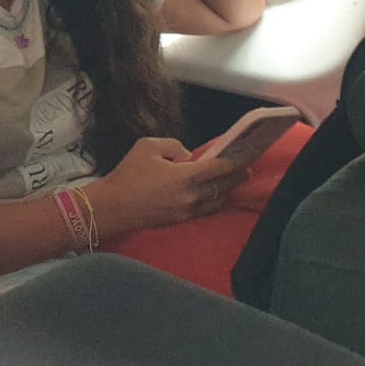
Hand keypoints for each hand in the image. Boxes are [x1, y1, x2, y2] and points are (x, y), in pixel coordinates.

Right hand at [86, 136, 244, 237]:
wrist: (112, 207)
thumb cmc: (128, 175)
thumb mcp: (147, 146)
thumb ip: (174, 146)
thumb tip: (188, 156)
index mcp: (186, 176)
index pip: (222, 166)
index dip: (240, 158)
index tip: (252, 150)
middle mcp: (193, 196)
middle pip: (226, 184)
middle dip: (240, 173)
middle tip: (249, 164)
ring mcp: (188, 211)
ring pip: (219, 198)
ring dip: (229, 188)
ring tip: (235, 178)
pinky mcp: (181, 220)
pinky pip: (207, 208)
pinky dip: (216, 199)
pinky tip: (217, 194)